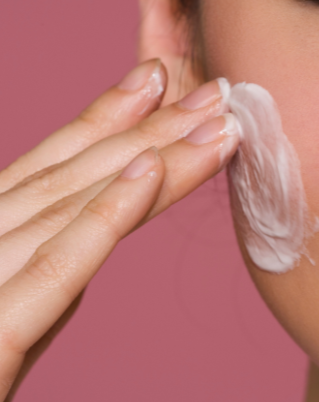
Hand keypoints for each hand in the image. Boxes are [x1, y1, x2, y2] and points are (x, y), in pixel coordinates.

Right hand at [0, 59, 237, 401]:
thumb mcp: (9, 317)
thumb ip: (44, 276)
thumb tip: (91, 238)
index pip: (58, 171)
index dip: (111, 121)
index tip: (159, 83)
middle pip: (79, 174)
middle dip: (154, 129)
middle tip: (215, 92)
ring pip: (76, 205)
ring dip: (154, 158)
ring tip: (213, 122)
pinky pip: (55, 270)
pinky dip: (103, 218)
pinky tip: (146, 174)